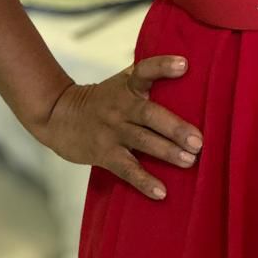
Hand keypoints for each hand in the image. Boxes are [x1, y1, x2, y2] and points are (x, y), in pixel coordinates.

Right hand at [35, 56, 202, 199]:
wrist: (59, 116)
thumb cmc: (103, 100)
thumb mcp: (121, 83)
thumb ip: (147, 80)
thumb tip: (189, 74)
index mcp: (128, 85)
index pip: (146, 70)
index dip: (163, 66)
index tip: (184, 65)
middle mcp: (121, 106)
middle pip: (150, 114)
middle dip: (175, 127)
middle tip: (198, 141)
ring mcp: (112, 130)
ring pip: (142, 141)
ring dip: (167, 152)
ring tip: (190, 161)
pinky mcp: (104, 153)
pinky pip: (126, 168)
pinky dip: (144, 181)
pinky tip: (161, 192)